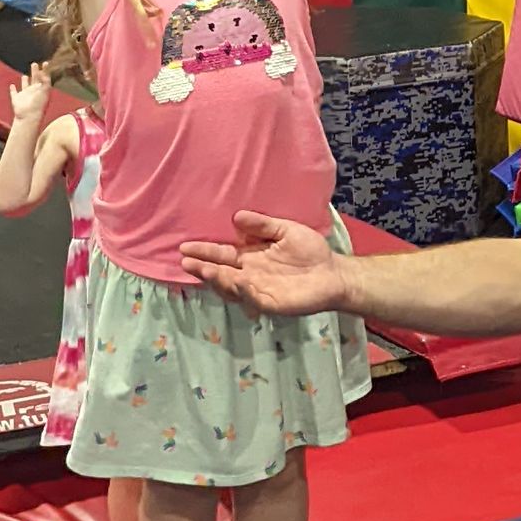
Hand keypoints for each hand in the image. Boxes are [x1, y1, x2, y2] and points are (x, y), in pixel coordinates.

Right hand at [9, 61, 53, 122]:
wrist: (29, 117)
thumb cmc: (38, 104)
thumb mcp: (44, 91)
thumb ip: (45, 81)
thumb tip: (43, 72)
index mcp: (41, 89)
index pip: (44, 77)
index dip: (45, 70)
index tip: (46, 63)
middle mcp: (34, 91)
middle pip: (34, 79)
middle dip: (34, 72)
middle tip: (34, 64)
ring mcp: (25, 95)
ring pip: (25, 86)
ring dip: (24, 81)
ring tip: (25, 76)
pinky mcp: (16, 99)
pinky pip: (14, 93)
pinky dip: (12, 89)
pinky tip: (12, 85)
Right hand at [180, 212, 341, 316]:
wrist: (334, 273)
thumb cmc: (311, 251)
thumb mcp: (286, 230)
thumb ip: (263, 225)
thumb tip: (236, 217)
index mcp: (251, 257)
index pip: (222, 255)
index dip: (204, 252)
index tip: (185, 247)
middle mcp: (250, 275)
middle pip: (221, 272)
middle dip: (203, 267)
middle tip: (186, 261)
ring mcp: (259, 291)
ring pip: (232, 287)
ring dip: (218, 279)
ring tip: (205, 270)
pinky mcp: (272, 304)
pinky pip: (253, 299)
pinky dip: (244, 291)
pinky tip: (237, 281)